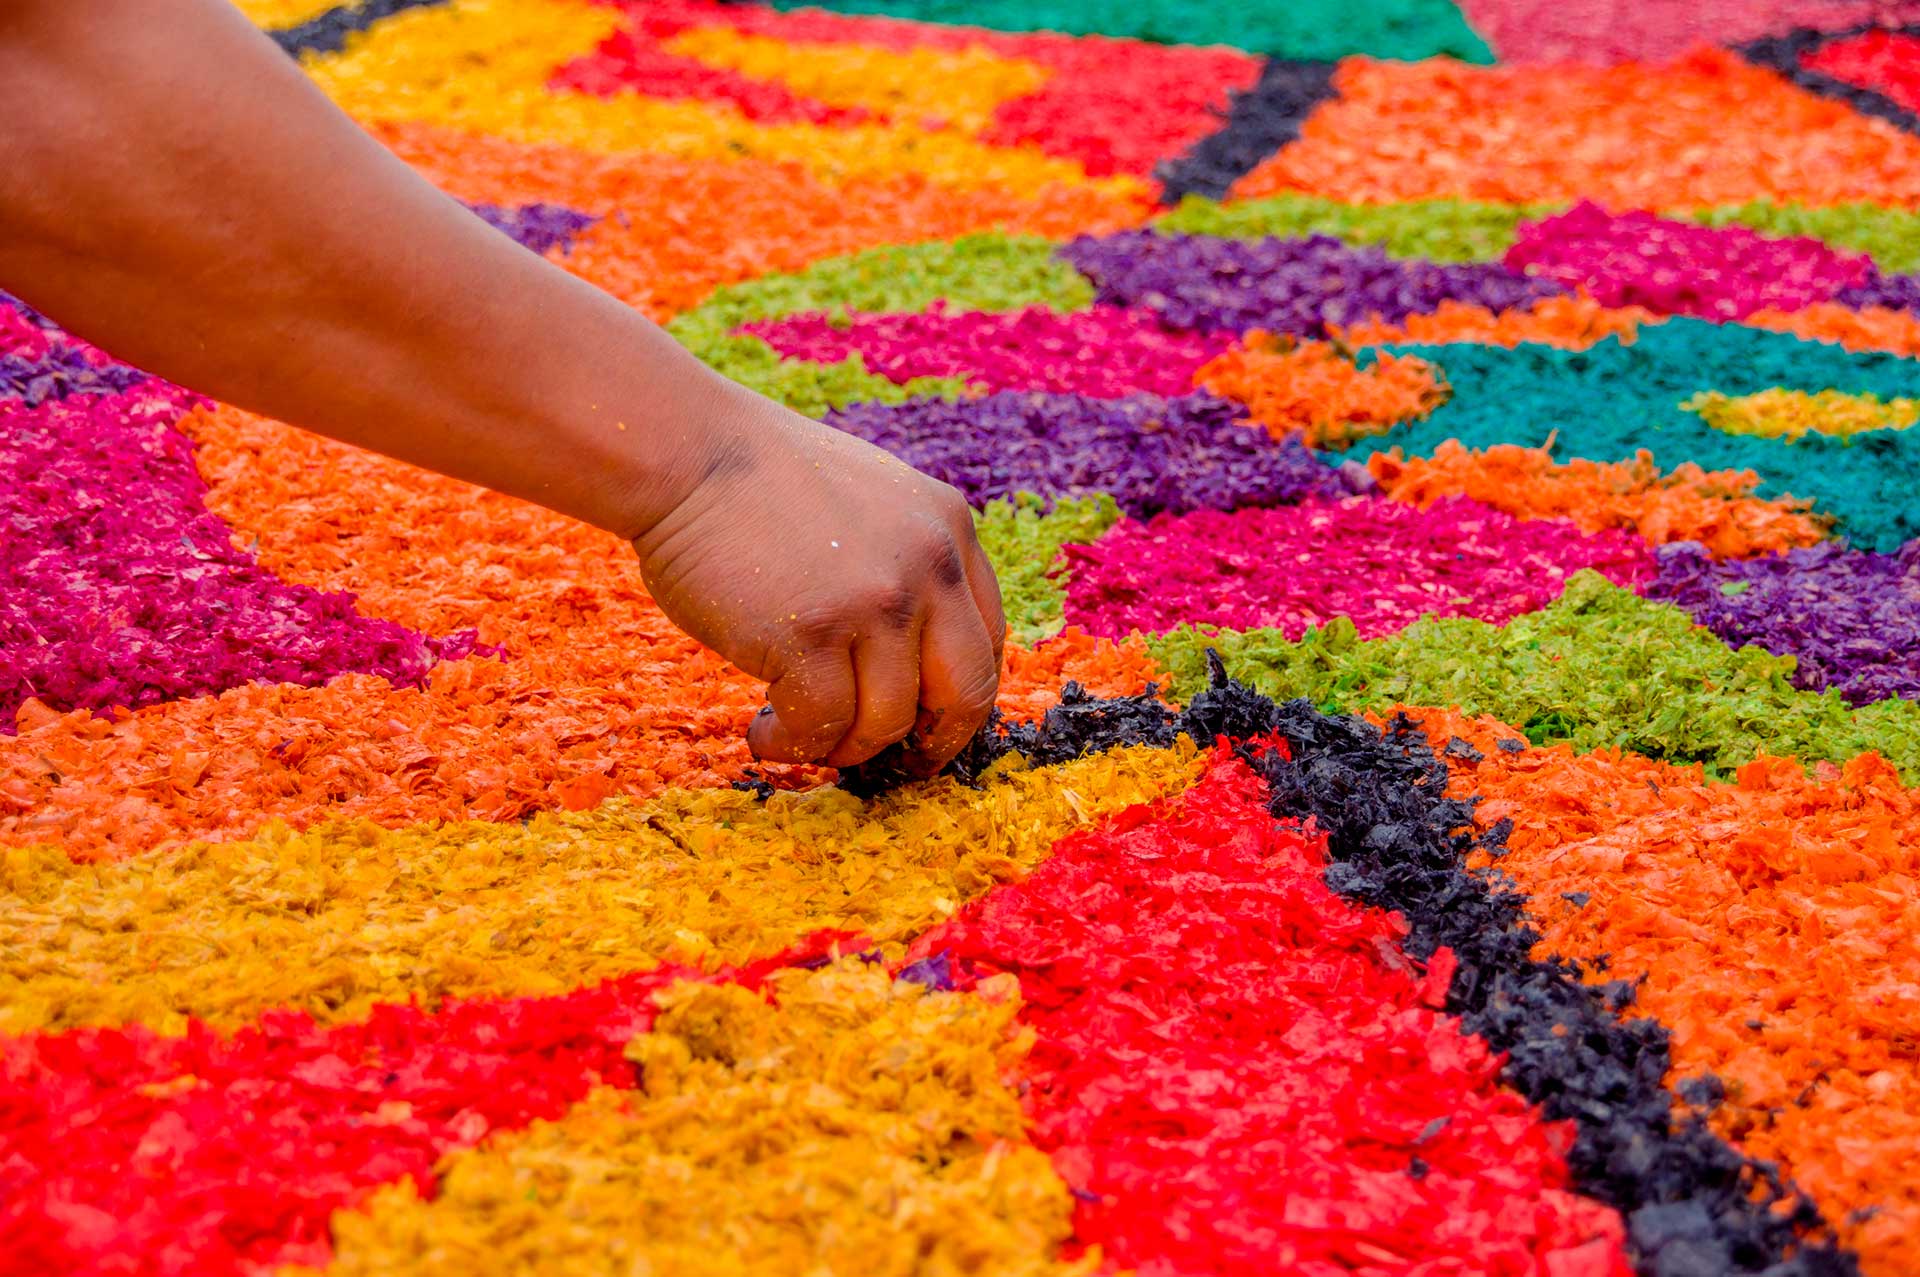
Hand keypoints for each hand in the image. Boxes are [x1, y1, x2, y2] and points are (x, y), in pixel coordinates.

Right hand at [631, 394, 1005, 773]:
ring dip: (842, 748)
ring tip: (795, 736)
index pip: (986, 639)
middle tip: (894, 764)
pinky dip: (793, 746)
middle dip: (932, 743)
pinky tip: (763, 733)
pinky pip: (822, 726)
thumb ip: (904, 564)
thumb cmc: (758, 483)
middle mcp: (928, 566)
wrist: (688, 450)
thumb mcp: (869, 501)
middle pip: (965, 692)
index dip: (957, 697)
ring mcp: (875, 602)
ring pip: (886, 723)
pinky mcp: (813, 635)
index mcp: (949, 529)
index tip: (925, 723)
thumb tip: (908, 661)